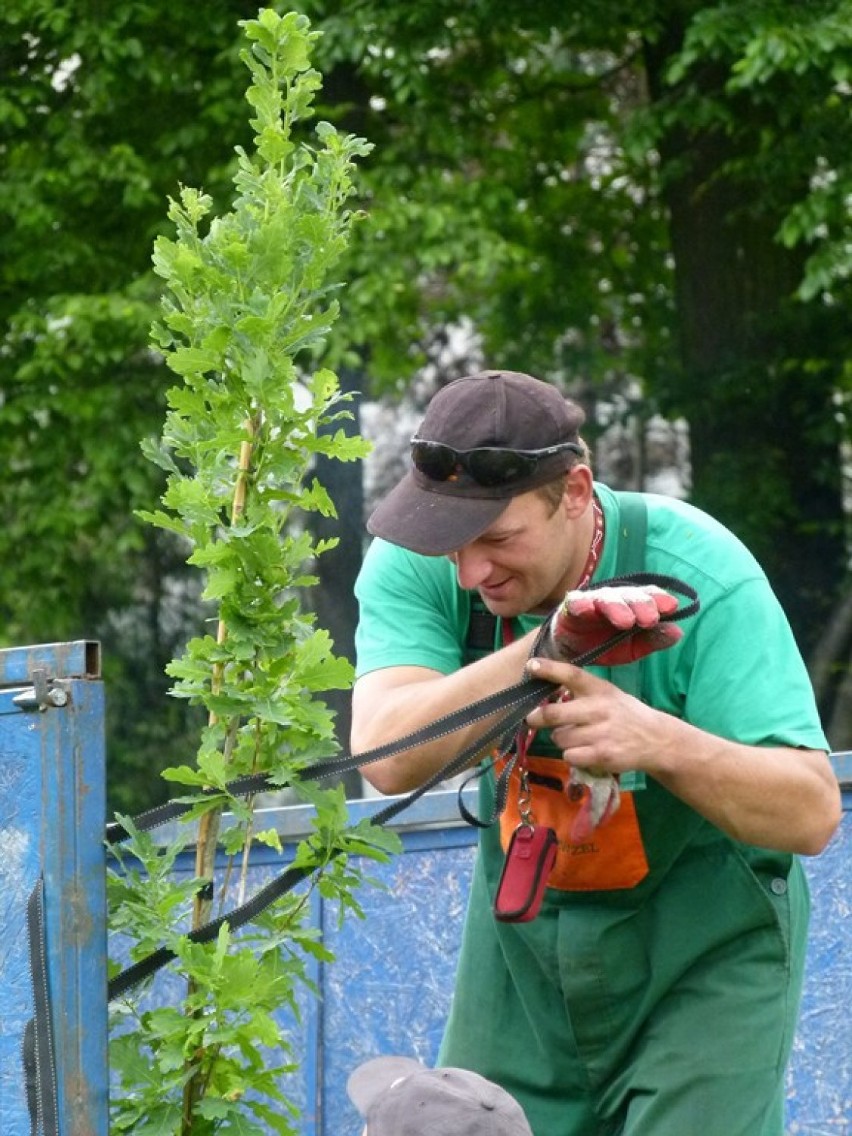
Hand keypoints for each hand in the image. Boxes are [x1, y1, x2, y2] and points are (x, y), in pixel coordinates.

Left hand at [525, 659, 665, 779]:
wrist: (657, 740)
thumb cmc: (624, 714)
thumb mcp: (607, 694)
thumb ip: (581, 691)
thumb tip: (544, 689)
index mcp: (600, 689)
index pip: (572, 674)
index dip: (550, 669)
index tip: (531, 665)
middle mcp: (599, 709)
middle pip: (553, 714)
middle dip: (536, 718)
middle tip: (532, 718)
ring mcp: (601, 733)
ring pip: (559, 738)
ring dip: (561, 739)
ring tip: (575, 737)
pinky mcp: (603, 755)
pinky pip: (570, 756)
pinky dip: (572, 755)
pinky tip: (584, 751)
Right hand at [537, 583, 681, 665]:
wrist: (571, 654)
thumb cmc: (604, 646)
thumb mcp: (632, 648)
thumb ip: (653, 640)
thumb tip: (678, 632)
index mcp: (632, 606)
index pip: (648, 596)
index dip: (660, 599)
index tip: (672, 607)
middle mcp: (614, 599)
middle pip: (629, 596)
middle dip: (641, 604)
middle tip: (650, 619)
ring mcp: (591, 601)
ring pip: (605, 599)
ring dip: (616, 607)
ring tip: (625, 621)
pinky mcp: (570, 608)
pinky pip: (575, 602)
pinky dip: (580, 604)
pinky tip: (586, 609)